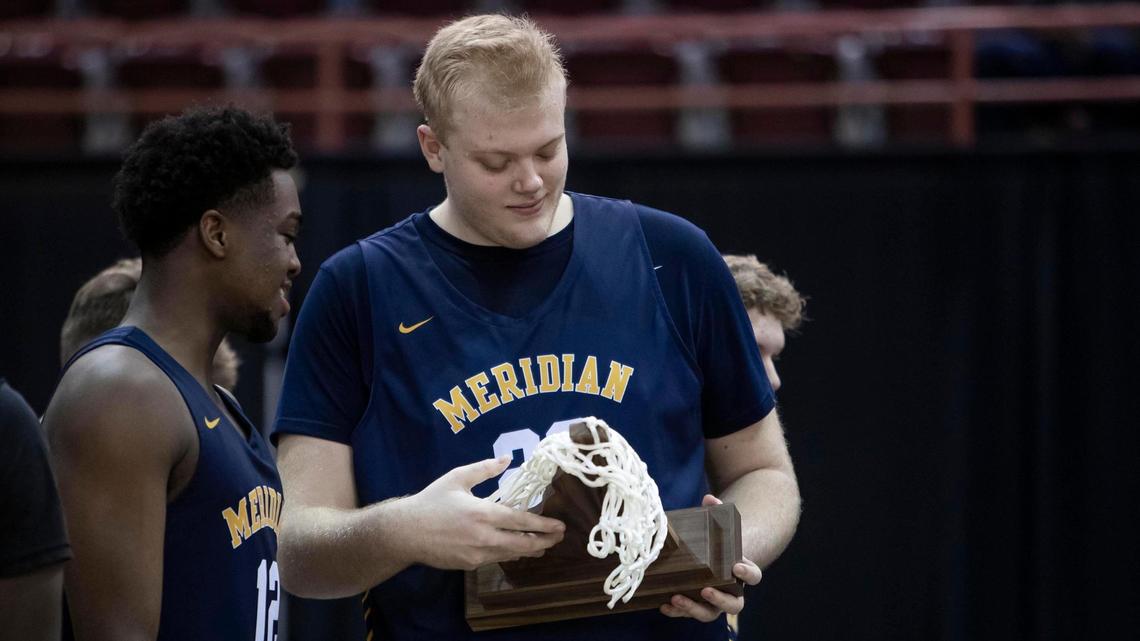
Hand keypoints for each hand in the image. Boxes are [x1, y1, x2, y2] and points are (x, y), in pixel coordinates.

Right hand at [403, 456, 564, 570]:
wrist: (406, 532)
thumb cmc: (432, 501)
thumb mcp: (457, 478)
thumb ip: (484, 468)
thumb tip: (506, 459)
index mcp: (482, 513)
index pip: (521, 522)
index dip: (543, 525)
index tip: (559, 526)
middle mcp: (483, 537)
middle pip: (522, 544)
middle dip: (544, 541)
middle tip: (558, 538)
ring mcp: (476, 554)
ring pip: (511, 554)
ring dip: (530, 550)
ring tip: (543, 545)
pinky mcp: (469, 564)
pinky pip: (496, 559)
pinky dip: (510, 554)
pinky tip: (516, 549)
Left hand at [659, 494, 762, 621]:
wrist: (712, 555)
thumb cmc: (718, 540)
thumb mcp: (719, 525)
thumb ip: (717, 511)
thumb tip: (709, 498)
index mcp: (743, 572)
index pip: (754, 576)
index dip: (748, 574)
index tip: (737, 567)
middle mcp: (731, 591)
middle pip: (734, 605)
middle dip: (719, 599)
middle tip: (705, 589)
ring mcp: (714, 601)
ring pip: (709, 613)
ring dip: (693, 608)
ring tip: (676, 597)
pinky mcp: (696, 604)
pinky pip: (688, 613)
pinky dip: (677, 611)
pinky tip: (663, 604)